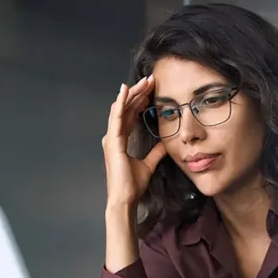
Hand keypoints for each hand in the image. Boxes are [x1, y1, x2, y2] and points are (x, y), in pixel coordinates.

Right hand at [102, 76, 167, 208]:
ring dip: (132, 93)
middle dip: (138, 92)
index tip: (152, 89)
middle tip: (151, 79)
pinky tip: (125, 90)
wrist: (125, 198)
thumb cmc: (132, 185)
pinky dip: (120, 102)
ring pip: (122, 108)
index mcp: (121, 140)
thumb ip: (155, 152)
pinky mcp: (112, 141)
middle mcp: (114, 136)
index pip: (131, 114)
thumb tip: (165, 143)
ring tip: (144, 81)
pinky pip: (117, 117)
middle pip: (126, 108)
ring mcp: (111, 138)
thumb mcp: (149, 164)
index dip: (140, 100)